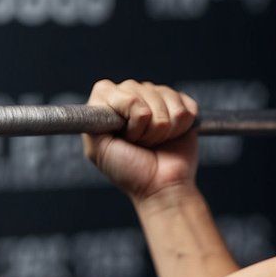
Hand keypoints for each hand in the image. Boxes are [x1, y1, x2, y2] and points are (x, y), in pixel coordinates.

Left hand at [83, 79, 199, 200]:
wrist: (161, 188)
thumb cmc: (129, 171)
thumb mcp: (98, 149)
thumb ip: (91, 121)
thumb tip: (101, 97)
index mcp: (107, 105)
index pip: (111, 88)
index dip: (124, 111)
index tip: (124, 136)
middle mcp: (130, 96)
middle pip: (142, 91)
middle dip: (144, 125)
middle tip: (141, 143)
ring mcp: (156, 99)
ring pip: (165, 98)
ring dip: (163, 128)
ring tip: (156, 142)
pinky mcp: (181, 106)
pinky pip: (185, 105)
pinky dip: (181, 126)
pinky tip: (172, 137)